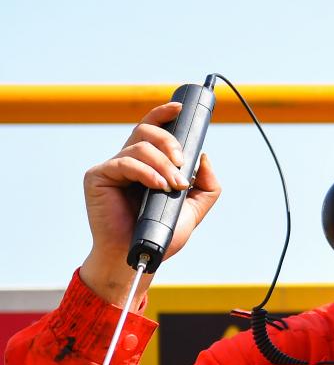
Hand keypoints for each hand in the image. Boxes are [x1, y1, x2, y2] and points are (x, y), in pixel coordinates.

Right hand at [80, 102, 220, 308]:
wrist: (139, 255)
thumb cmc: (160, 233)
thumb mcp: (192, 208)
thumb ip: (206, 185)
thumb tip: (204, 157)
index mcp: (147, 164)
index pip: (152, 129)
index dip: (164, 114)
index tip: (180, 108)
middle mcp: (128, 161)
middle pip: (147, 131)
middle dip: (170, 143)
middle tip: (182, 165)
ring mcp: (111, 168)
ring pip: (140, 146)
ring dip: (163, 164)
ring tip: (173, 186)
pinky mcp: (98, 177)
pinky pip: (125, 162)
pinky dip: (146, 172)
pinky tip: (158, 185)